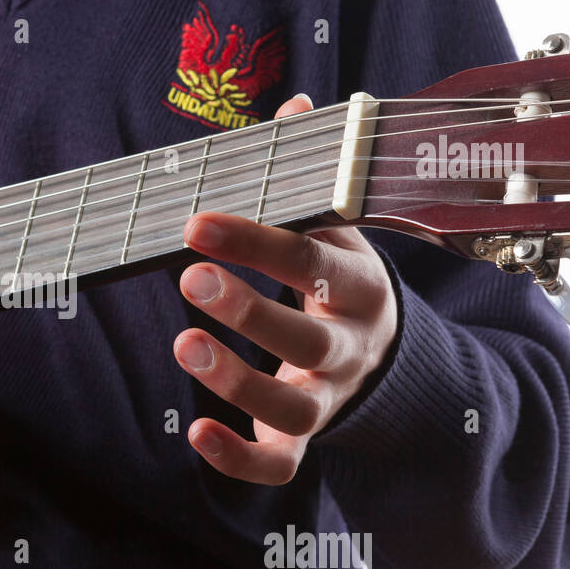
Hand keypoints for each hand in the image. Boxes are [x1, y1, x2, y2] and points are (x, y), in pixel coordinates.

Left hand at [173, 95, 397, 484]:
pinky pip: (279, 463)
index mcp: (358, 283)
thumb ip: (308, 176)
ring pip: (293, 404)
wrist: (385, 355)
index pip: (311, 258)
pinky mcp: (306, 437)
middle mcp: (349, 345)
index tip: (195, 221)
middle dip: (250, 310)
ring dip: (237, 379)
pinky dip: (238, 457)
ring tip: (184, 342)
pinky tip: (196, 432)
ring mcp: (328, 396)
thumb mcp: (336, 227)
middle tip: (190, 277)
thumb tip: (293, 105)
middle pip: (308, 335)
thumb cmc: (338, 278)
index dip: (255, 241)